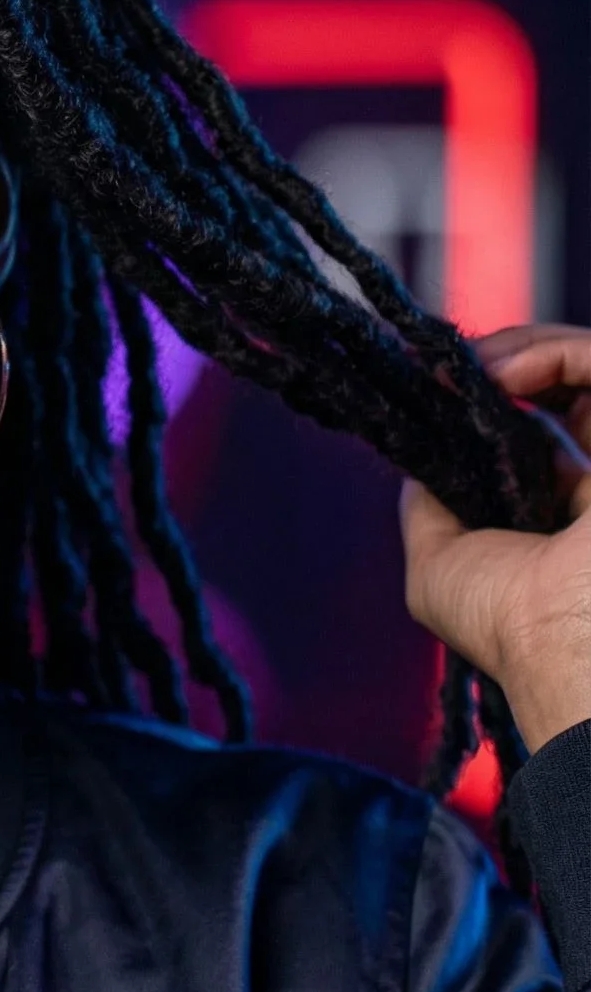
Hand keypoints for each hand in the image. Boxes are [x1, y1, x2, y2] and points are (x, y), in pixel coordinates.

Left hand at [401, 324, 590, 752]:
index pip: (547, 425)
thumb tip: (418, 453)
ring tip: (469, 364)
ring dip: (523, 348)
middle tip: (450, 366)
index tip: (437, 385)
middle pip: (569, 384)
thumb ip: (430, 504)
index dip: (493, 395)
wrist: (566, 643)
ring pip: (587, 365)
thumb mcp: (441, 561)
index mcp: (568, 511)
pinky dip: (553, 353)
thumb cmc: (507, 621)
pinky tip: (500, 372)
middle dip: (506, 360)